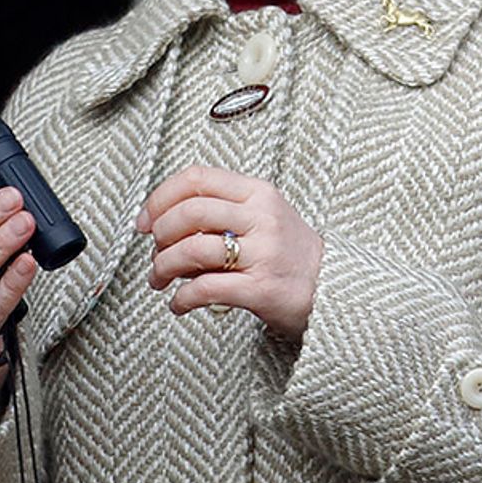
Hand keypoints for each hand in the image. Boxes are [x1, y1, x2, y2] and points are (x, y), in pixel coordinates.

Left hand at [138, 165, 321, 339]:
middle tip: (154, 252)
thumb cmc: (291, 255)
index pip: (195, 178)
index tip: (145, 220)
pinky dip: (182, 298)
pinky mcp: (262, 289)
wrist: (336, 291)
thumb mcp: (263, 216)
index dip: (160, 198)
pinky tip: (179, 304)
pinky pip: (205, 289)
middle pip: (188, 213)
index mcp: (257, 193)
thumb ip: (220, 212)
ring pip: (191, 250)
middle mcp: (261, 218)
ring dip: (163, 268)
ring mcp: (264, 253)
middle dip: (159, 235)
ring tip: (160, 280)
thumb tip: (162, 223)